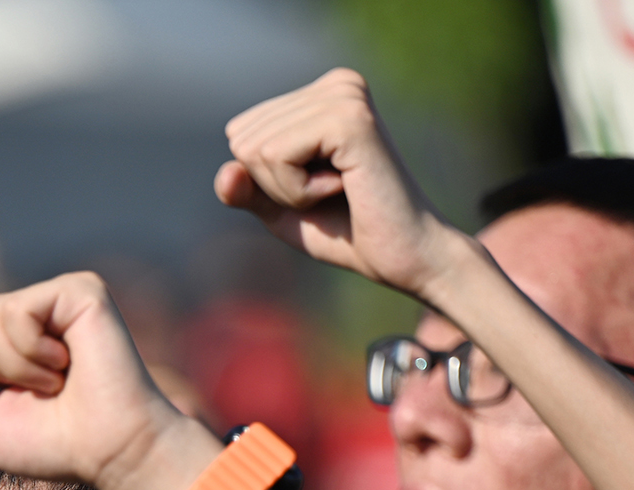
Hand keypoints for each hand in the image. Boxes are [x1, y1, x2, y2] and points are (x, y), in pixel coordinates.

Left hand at [0, 273, 214, 489]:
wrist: (110, 453)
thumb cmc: (53, 444)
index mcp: (10, 335)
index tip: (13, 398)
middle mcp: (33, 309)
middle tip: (37, 390)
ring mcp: (55, 296)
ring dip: (15, 368)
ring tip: (55, 382)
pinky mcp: (78, 290)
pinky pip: (16, 312)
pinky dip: (31, 354)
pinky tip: (67, 365)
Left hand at [215, 69, 466, 299]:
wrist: (408, 260)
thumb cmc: (349, 235)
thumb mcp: (281, 210)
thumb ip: (245, 190)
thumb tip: (225, 171)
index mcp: (320, 95)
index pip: (241, 132)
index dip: (266, 180)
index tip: (319, 189)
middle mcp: (336, 84)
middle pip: (243, 138)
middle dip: (275, 185)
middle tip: (331, 195)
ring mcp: (345, 96)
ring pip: (256, 149)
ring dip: (290, 191)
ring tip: (341, 191)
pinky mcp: (350, 119)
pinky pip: (276, 156)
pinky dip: (299, 191)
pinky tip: (344, 188)